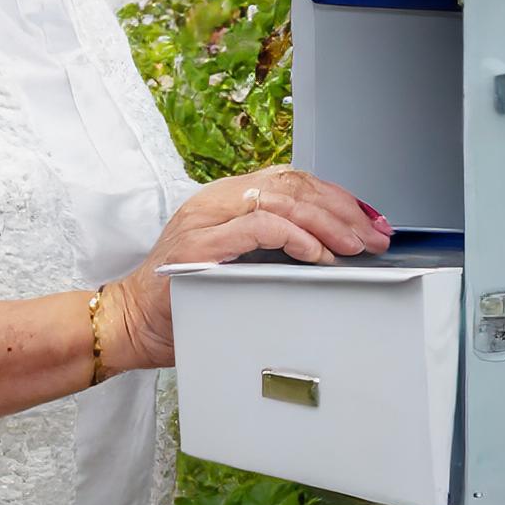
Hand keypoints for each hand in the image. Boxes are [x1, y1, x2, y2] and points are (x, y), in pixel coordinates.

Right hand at [101, 168, 392, 371]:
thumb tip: (334, 253)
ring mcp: (206, 218)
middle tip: (373, 235)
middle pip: (293, 183)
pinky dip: (297, 238)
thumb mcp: (237, 266)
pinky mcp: (200, 244)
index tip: (368, 220)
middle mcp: (215, 201)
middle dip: (342, 208)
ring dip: (327, 221)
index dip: (335, 196)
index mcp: (225, 201)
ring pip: (282, 198)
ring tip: (354, 245)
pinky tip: (319, 255)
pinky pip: (260, 227)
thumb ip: (272, 251)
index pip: (291, 180)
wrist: (130, 325)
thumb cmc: (183, 303)